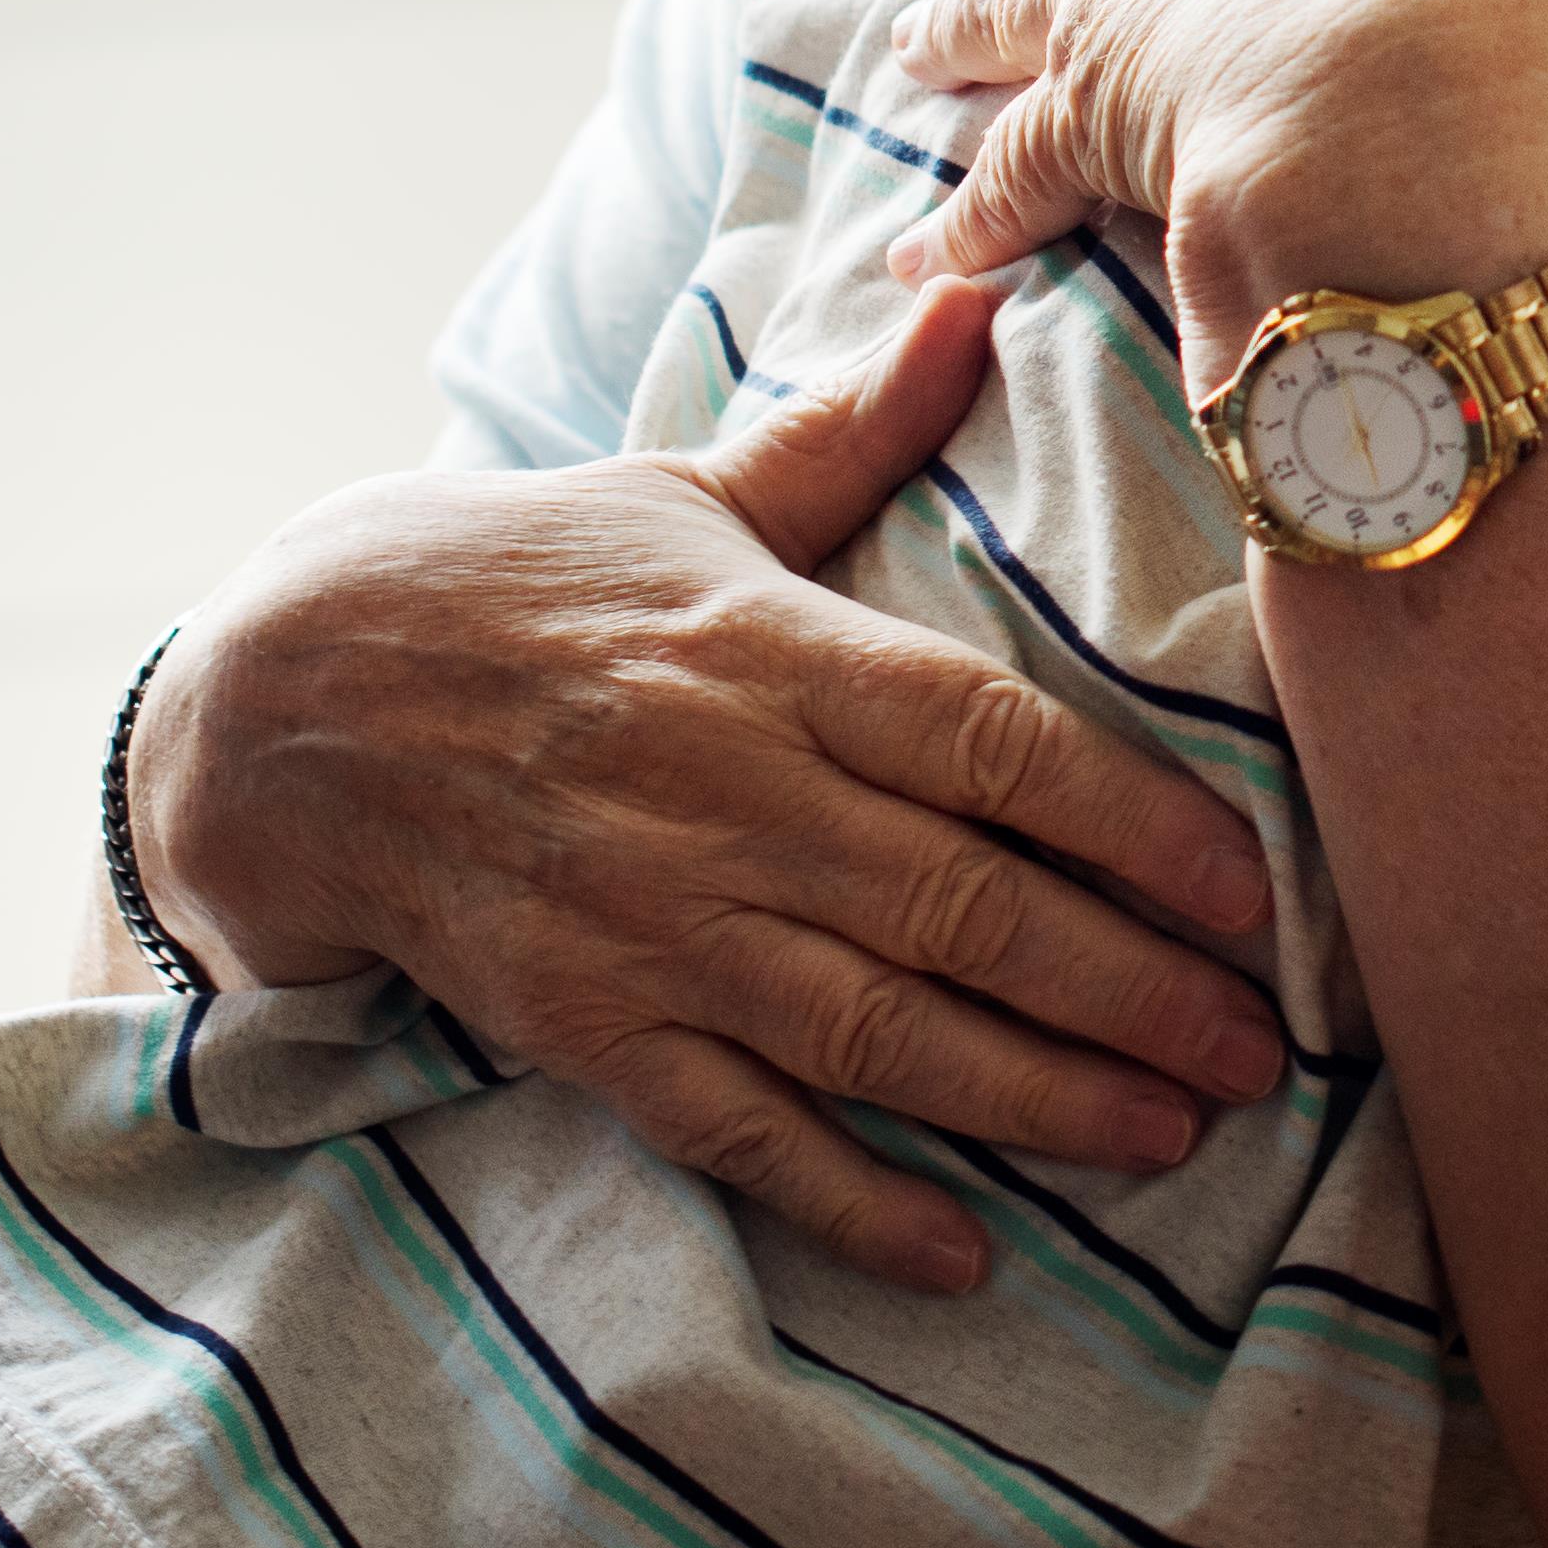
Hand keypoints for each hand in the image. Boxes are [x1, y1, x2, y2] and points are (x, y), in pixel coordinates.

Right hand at [126, 278, 1292, 1295]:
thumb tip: (981, 300)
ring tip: (1172, 1134)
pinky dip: (851, 1198)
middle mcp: (731, 796)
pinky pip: (739, 1132)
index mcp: (772, 653)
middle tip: (1261, 1051)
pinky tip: (962, 1247)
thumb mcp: (686, 494)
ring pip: (881, 1032)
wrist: (285, 706)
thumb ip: (851, 434)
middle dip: (1132, 990)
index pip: (995, 744)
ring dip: (1039, 1096)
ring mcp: (657, 923)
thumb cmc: (515, 584)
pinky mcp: (588, 1025)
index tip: (1252, 891)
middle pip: (968, 906)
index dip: (1136, 824)